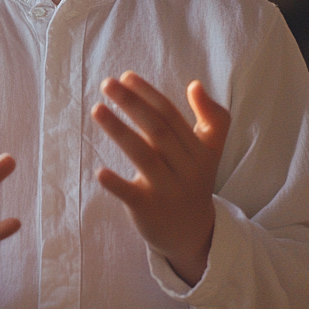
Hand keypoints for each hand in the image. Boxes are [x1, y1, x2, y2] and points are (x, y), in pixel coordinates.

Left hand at [92, 72, 229, 286]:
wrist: (192, 232)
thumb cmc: (194, 178)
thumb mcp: (211, 149)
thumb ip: (212, 116)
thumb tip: (195, 84)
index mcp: (201, 150)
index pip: (170, 115)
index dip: (147, 94)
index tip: (125, 76)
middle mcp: (186, 168)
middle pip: (157, 130)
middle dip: (132, 103)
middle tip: (107, 84)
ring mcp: (168, 191)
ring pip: (143, 156)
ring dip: (119, 130)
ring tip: (97, 109)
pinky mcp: (149, 211)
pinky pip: (132, 195)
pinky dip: (116, 184)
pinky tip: (99, 171)